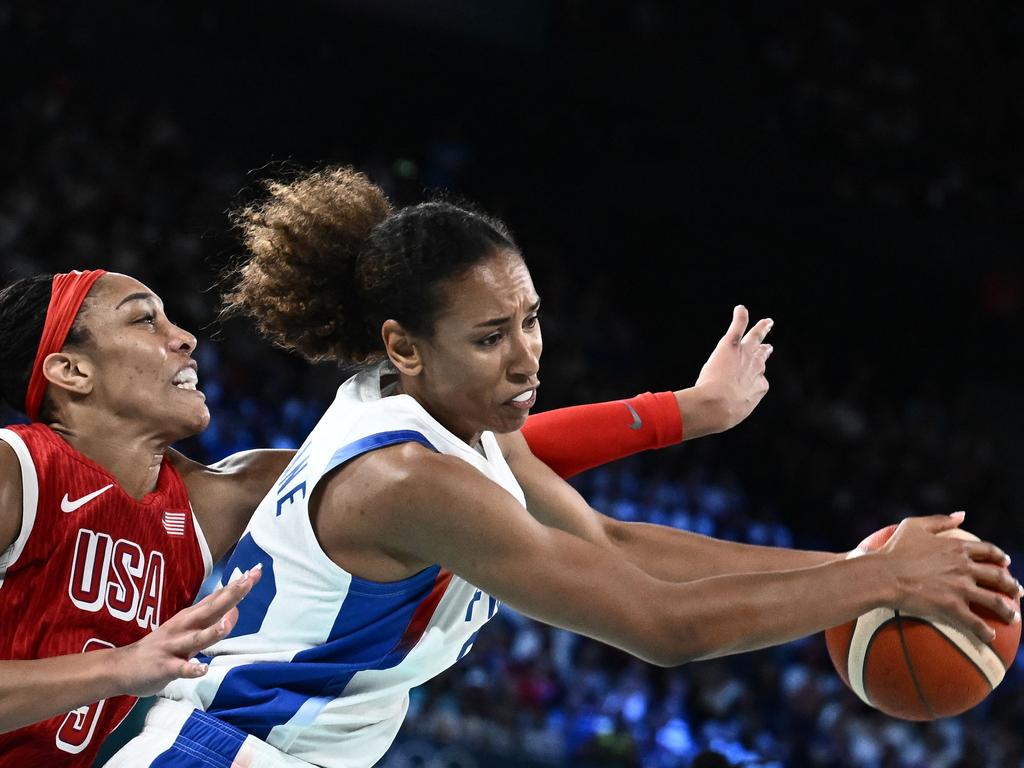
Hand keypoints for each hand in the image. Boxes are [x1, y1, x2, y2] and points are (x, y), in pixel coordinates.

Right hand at [115, 565, 261, 696]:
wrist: (122, 667)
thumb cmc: (162, 645)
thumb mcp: (186, 625)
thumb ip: (209, 615)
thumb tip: (234, 604)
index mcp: (190, 616)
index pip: (217, 597)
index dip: (236, 585)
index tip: (256, 571)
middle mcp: (183, 627)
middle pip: (211, 610)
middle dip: (231, 596)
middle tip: (249, 581)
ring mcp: (174, 647)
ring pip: (197, 638)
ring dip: (213, 630)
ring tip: (227, 623)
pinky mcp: (165, 667)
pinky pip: (180, 669)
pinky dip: (191, 668)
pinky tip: (203, 669)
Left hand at [687, 305, 772, 436]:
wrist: (717, 406)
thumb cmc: (720, 414)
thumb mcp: (728, 416)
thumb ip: (724, 411)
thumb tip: (709, 418)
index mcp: (759, 386)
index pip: (758, 378)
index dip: (753, 379)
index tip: (751, 379)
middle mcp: (756, 368)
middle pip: (762, 357)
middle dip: (765, 352)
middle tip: (768, 347)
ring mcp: (745, 355)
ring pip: (755, 339)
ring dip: (760, 329)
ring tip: (766, 323)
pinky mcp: (730, 345)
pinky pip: (737, 327)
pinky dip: (740, 317)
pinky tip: (740, 309)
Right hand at [878, 513, 1020, 642]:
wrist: (883, 574)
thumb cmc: (894, 549)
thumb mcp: (914, 526)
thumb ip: (940, 520)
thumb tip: (962, 514)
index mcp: (957, 547)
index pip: (988, 551)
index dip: (999, 556)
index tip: (1005, 562)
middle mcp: (964, 567)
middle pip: (997, 576)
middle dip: (1011, 585)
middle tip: (1018, 592)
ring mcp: (960, 587)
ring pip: (994, 601)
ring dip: (1008, 611)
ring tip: (1014, 618)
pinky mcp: (952, 606)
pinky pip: (975, 622)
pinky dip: (986, 631)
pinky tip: (991, 638)